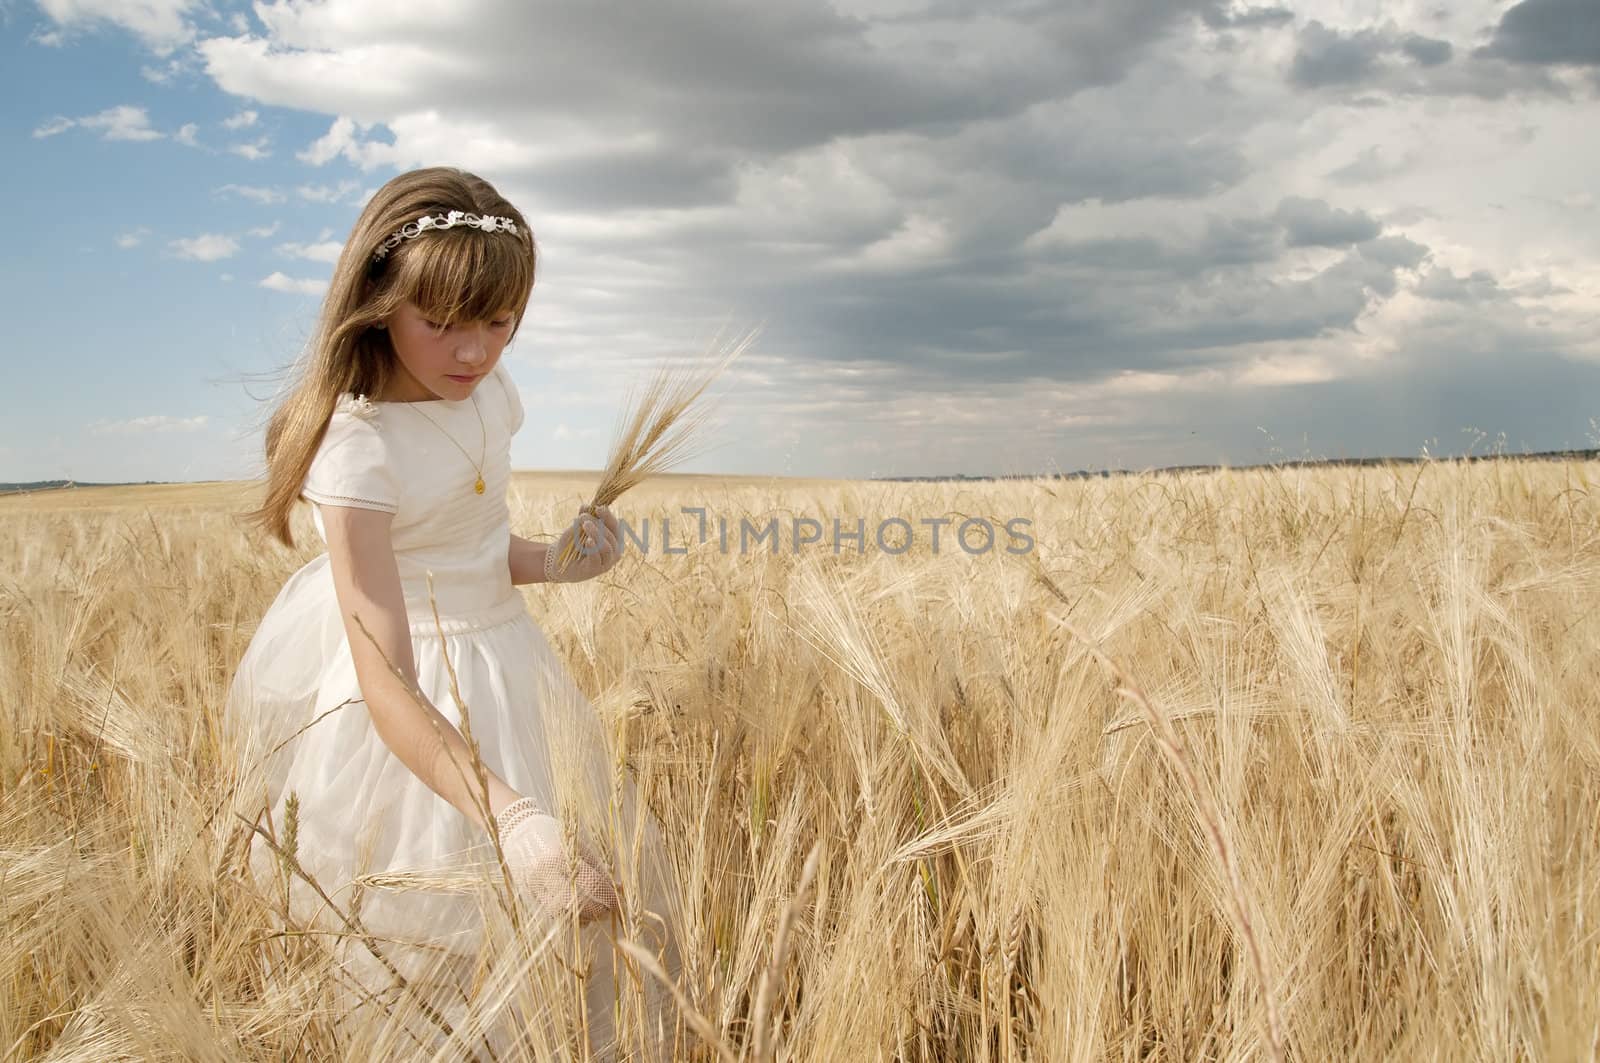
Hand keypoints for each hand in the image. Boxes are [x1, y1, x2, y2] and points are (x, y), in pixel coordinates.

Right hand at [493, 797, 617, 922]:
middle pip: (577, 904)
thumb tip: (617, 888)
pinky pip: (551, 913)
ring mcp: (535, 886)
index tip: (618, 902)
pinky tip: (577, 913)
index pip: (592, 884)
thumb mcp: (578, 845)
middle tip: (607, 909)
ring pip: (563, 914)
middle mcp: (546, 874)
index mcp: (561, 857)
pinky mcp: (529, 894)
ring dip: (582, 918)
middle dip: (597, 910)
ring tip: (593, 913)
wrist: (517, 830)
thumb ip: (596, 867)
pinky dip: (567, 917)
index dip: (609, 897)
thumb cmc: (553, 834)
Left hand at [546, 504, 620, 583]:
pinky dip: (593, 548)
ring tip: (585, 525)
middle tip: (583, 517)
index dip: (608, 516)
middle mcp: (614, 552)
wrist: (558, 563)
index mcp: (613, 540)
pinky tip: (588, 541)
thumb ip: (583, 519)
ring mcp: (606, 562)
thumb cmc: (571, 544)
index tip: (598, 508)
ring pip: (606, 547)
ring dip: (596, 534)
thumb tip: (586, 506)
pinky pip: (597, 558)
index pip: (615, 526)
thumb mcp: (577, 528)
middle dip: (598, 524)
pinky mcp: (595, 570)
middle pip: (611, 535)